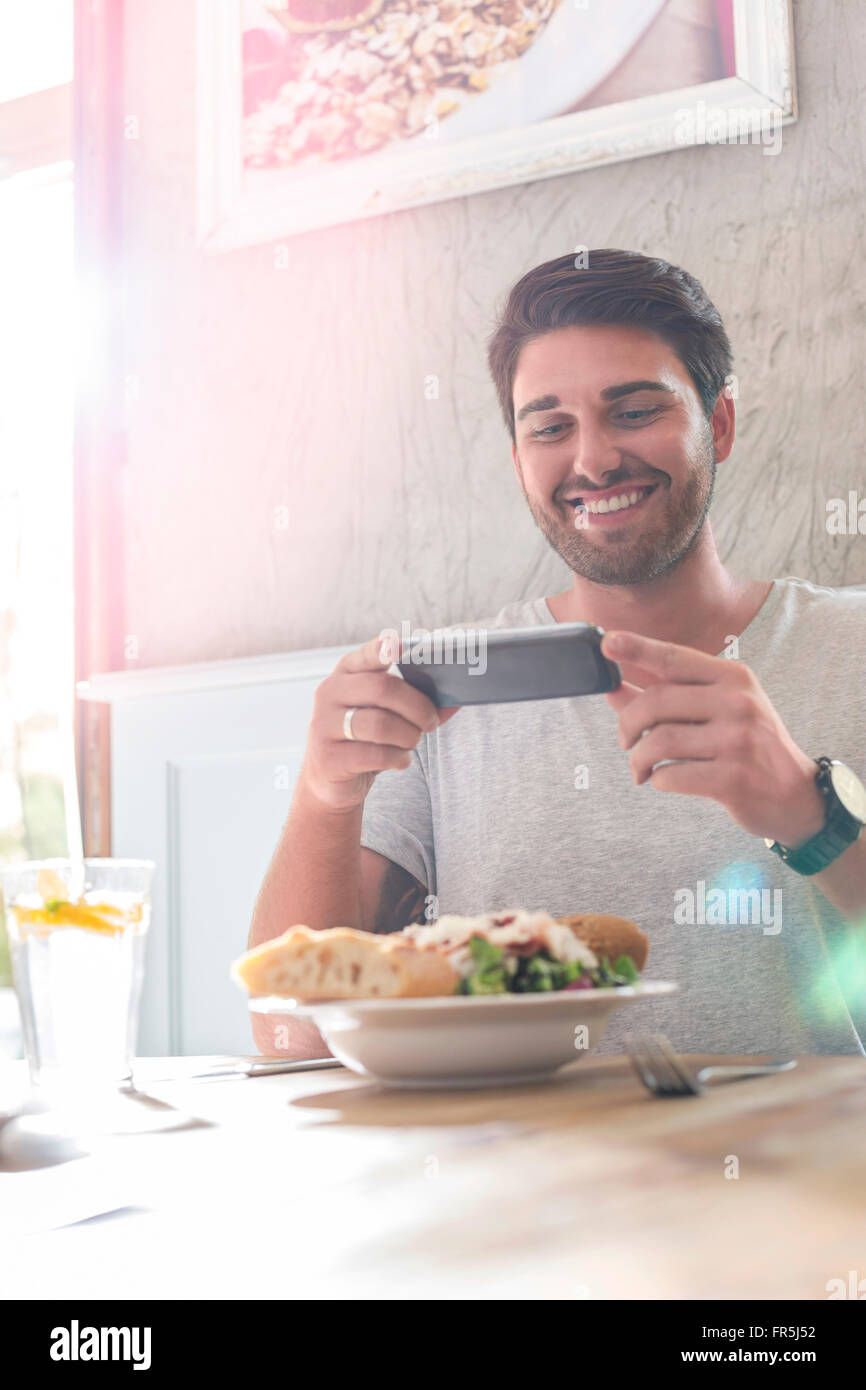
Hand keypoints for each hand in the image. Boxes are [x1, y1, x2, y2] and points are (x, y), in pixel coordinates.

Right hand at [300, 631, 460, 812]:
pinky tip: (400, 760)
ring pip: (380, 724)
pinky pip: (375, 755)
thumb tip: (455, 700)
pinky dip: (397, 758)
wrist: (333, 778)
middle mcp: (330, 693)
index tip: (399, 645)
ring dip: (409, 736)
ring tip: (412, 742)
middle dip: (417, 707)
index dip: (381, 649)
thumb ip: (418, 702)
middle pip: (382, 689)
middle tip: (430, 722)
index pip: (365, 655)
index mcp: (346, 673)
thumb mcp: (388, 713)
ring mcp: (324, 725)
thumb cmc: (367, 738)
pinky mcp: (328, 757)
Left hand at [600, 630, 826, 846]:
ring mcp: (738, 740)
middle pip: (656, 702)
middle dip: (627, 724)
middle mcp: (738, 703)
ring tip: (640, 768)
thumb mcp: (716, 712)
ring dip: (638, 758)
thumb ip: (666, 699)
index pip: (675, 658)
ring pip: (659, 741)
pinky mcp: (734, 778)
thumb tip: (612, 689)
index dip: (638, 648)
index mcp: (733, 678)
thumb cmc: (748, 746)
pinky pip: (672, 775)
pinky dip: (657, 780)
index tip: (607, 642)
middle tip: (625, 741)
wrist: (795, 795)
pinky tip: (662, 781)